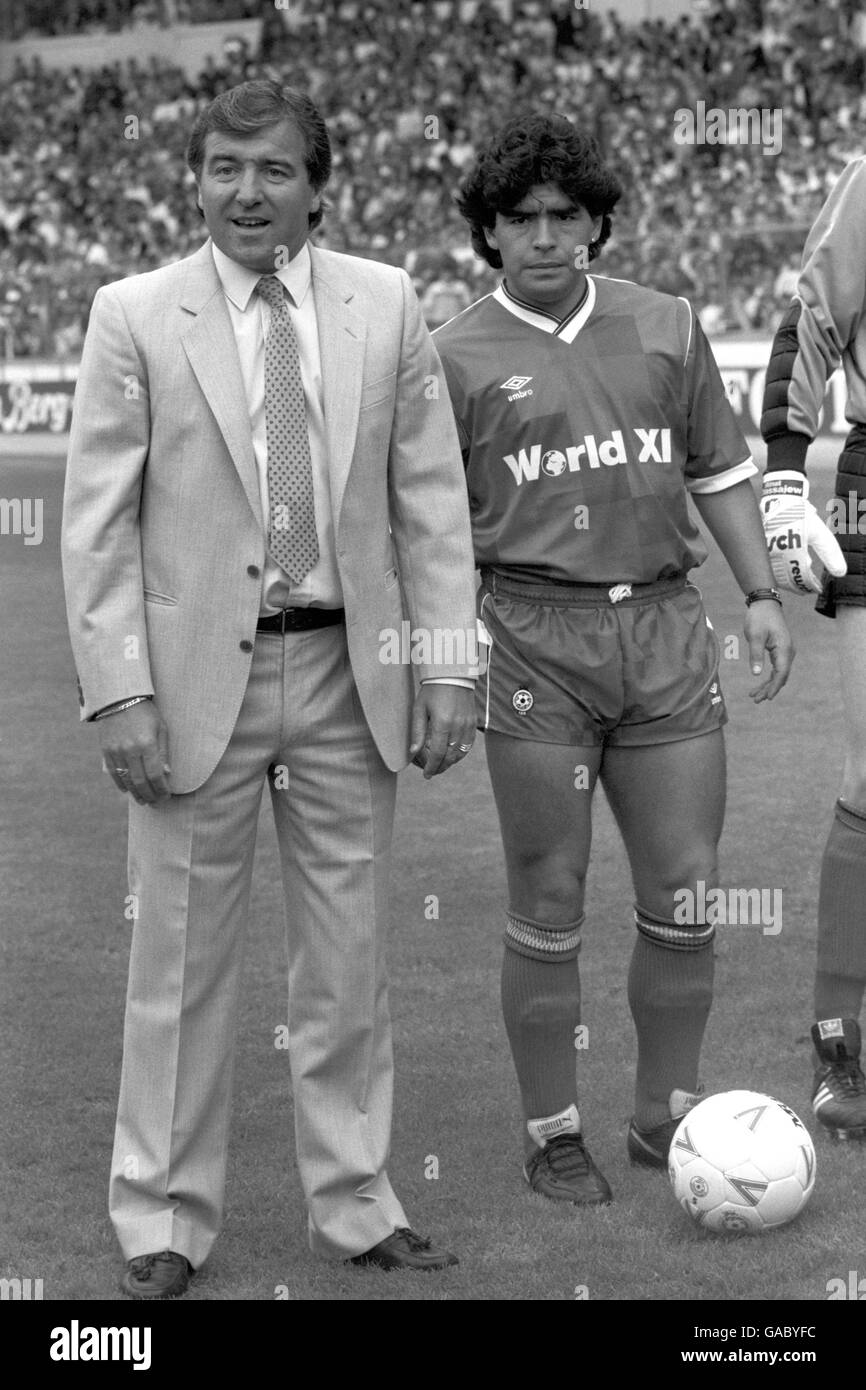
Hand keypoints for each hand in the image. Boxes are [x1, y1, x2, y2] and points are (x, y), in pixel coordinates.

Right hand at [98, 700, 171, 803]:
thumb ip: (163, 752)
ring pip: (126, 780)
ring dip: (135, 793)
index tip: (166, 796)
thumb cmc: (146, 713)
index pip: (155, 775)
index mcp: (147, 744)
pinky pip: (114, 773)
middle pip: (140, 781)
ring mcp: (116, 751)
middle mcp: (130, 750)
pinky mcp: (106, 750)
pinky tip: (127, 790)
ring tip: (142, 800)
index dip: (161, 789)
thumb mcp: (161, 728)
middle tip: (155, 803)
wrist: (119, 699)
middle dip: (149, 795)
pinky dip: (121, 784)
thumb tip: (166, 774)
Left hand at [408, 685, 475, 777]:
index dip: (432, 767)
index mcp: (443, 723)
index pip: (438, 754)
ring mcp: (468, 725)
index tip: (426, 774)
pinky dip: (461, 753)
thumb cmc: (431, 691)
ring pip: (461, 753)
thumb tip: (413, 753)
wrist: (452, 675)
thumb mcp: (419, 709)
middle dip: (441, 767)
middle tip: (432, 772)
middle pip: (450, 757)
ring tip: (441, 766)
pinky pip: (469, 745)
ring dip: (451, 762)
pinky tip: (453, 756)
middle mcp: (458, 726)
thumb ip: (417, 732)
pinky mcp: (474, 723)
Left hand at [745, 601, 794, 701]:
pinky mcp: (780, 650)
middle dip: (769, 689)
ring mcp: (785, 651)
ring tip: (754, 695)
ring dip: (768, 684)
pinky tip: (760, 682)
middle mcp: (788, 651)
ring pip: (779, 673)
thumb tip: (756, 674)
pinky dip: (768, 676)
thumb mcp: (754, 636)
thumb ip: (756, 655)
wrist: (765, 604)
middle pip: (781, 676)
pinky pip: (777, 667)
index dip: (775, 686)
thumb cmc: (759, 618)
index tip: (768, 698)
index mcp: (784, 649)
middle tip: (756, 700)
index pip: (781, 673)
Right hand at [759, 471, 845, 593]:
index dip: (810, 586)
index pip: (800, 578)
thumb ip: (830, 553)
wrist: (779, 499)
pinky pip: (768, 567)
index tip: (818, 588)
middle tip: (808, 588)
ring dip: (788, 580)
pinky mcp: (760, 550)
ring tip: (800, 580)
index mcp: (789, 551)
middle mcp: (774, 554)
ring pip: (776, 575)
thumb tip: (841, 573)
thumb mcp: (819, 533)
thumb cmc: (801, 515)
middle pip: (785, 580)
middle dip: (798, 586)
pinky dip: (779, 572)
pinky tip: (787, 569)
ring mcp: (765, 552)